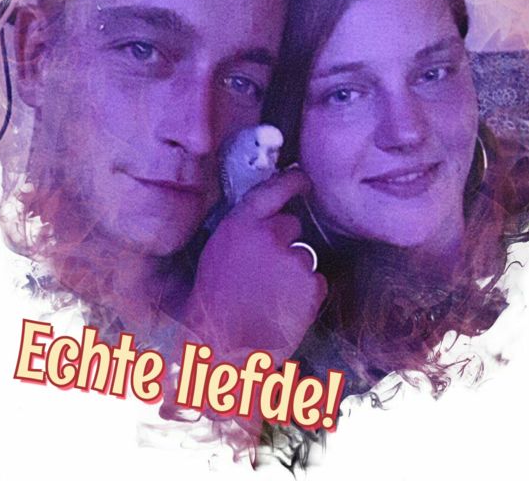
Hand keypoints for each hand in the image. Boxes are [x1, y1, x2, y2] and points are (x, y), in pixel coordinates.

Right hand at [183, 168, 326, 365]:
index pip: (272, 190)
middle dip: (284, 243)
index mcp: (239, 226)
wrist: (223, 349)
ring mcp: (293, 260)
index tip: (302, 179)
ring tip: (270, 298)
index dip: (291, 181)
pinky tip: (283, 310)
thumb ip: (242, 233)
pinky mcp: (311, 285)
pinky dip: (306, 295)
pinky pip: (316, 282)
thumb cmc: (212, 306)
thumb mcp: (216, 256)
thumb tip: (266, 223)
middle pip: (291, 226)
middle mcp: (269, 236)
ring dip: (294, 273)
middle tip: (264, 272)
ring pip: (304, 257)